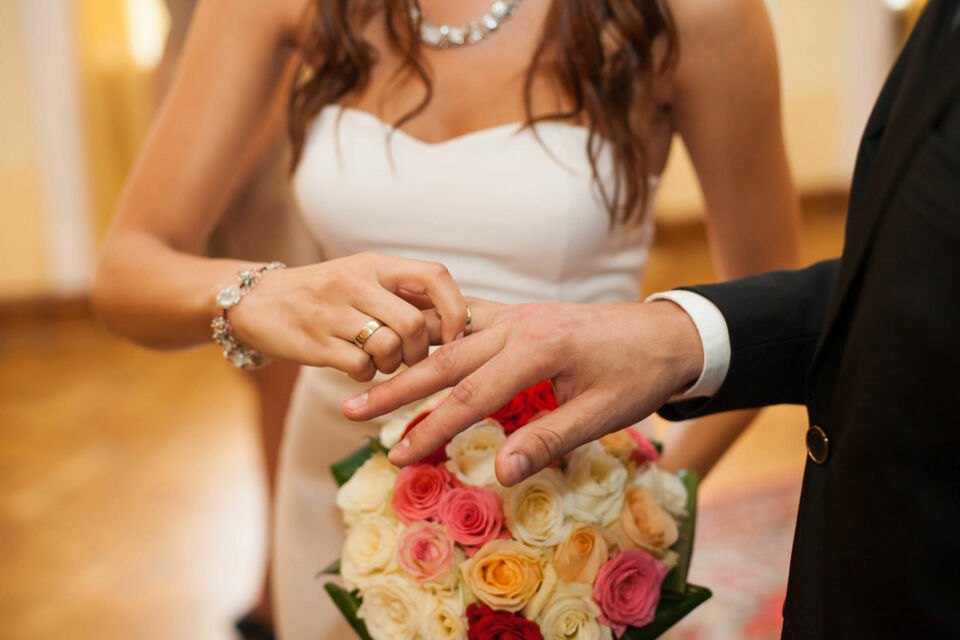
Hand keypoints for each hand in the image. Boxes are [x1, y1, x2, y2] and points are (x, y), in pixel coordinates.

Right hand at [229, 252, 466, 380]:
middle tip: (409, 357)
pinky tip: (355, 366)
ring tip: (379, 361)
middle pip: (413, 324)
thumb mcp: (361, 278)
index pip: (433, 275)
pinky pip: (360, 367)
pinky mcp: (313, 342)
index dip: (453, 309)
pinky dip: (366, 374)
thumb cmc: (323, 294)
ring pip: (389, 347)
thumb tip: (457, 317)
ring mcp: (332, 312)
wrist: (256, 301)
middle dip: (420, 352)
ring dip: (392, 365)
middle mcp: (354, 282)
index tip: (453, 335)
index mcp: (374, 264)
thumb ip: (402, 292)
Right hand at [342, 300, 703, 484]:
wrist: (665, 332)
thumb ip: (549, 440)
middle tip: (350, 411)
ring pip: (449, 337)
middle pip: (445, 361)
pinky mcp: (518, 314)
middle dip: (396, 389)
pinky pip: (465, 319)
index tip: (397, 455)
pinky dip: (434, 333)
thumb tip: (499, 473)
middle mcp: (518, 326)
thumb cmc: (637, 375)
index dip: (432, 429)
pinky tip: (411, 344)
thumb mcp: (603, 414)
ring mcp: (515, 315)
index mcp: (538, 350)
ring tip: (367, 379)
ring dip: (408, 360)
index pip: (472, 396)